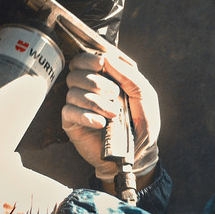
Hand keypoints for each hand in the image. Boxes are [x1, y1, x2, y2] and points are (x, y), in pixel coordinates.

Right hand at [62, 52, 159, 186]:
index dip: (90, 59)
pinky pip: (69, 112)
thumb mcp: (145, 96)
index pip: (86, 60)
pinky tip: (101, 123)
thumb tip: (107, 58)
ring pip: (73, 93)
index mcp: (105, 79)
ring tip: (114, 113)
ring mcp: (80, 106)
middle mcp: (89, 90)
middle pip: (76, 73)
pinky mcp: (73, 123)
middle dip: (96, 82)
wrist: (138, 155)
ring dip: (95, 101)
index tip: (101, 63)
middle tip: (114, 94)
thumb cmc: (143, 124)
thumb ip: (130, 75)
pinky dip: (86, 116)